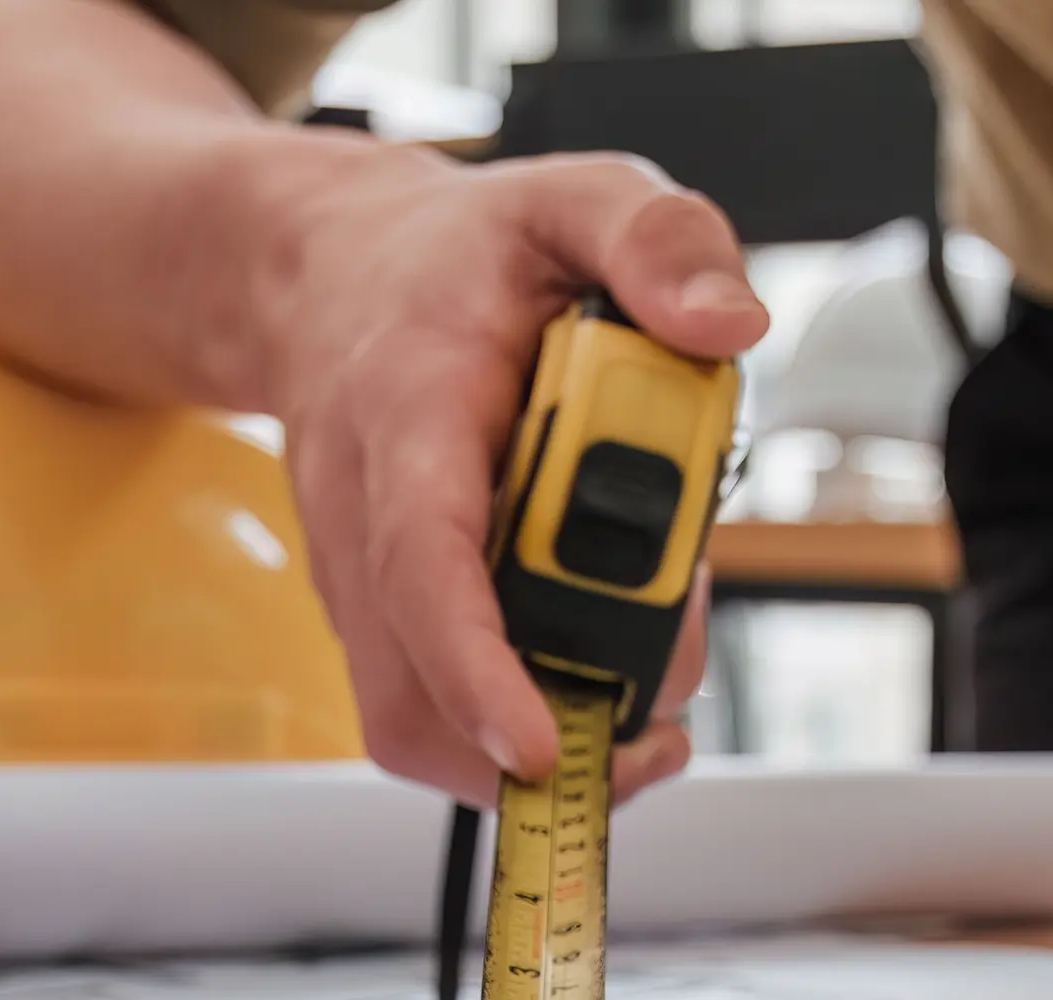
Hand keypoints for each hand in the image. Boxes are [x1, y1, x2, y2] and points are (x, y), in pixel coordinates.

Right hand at [258, 142, 766, 806]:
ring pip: (423, 722)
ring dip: (547, 740)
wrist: (325, 272)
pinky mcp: (384, 617)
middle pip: (420, 692)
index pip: (426, 566)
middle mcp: (367, 516)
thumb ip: (657, 240)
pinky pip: (441, 708)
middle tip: (665, 693)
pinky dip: (530, 714)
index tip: (539, 747)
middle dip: (553, 732)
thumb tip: (727, 324)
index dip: (477, 671)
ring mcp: (366, 580)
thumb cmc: (457, 258)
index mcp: (410, 414)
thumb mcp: (572, 198)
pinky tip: (602, 656)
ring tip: (645, 679)